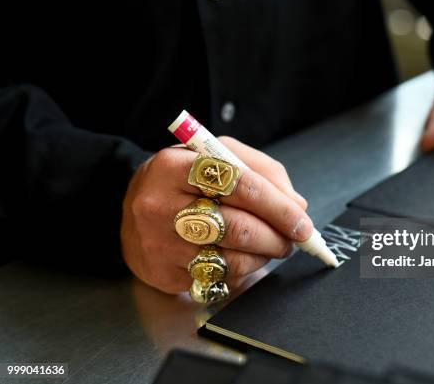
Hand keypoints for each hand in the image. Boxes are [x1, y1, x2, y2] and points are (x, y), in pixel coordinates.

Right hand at [121, 136, 308, 293]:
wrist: (131, 206)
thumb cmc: (184, 179)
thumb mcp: (219, 156)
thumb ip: (262, 172)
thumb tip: (296, 206)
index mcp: (175, 165)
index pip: (241, 186)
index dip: (279, 207)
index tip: (302, 222)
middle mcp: (160, 204)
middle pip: (238, 227)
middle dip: (277, 236)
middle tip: (293, 238)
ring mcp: (158, 242)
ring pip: (231, 258)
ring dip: (264, 256)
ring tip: (272, 246)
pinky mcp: (162, 272)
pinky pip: (217, 277)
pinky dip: (242, 270)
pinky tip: (244, 257)